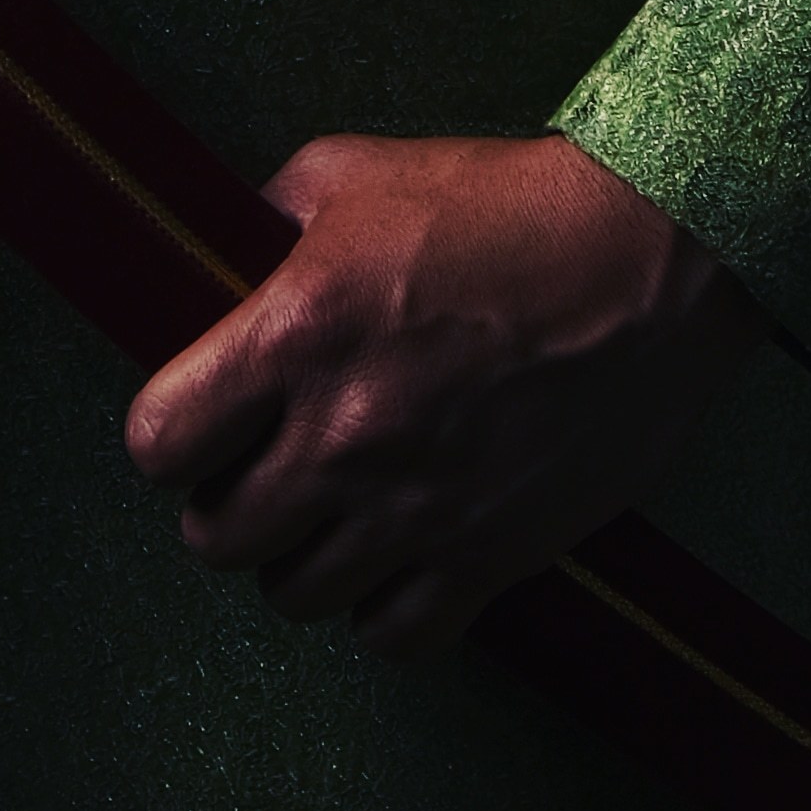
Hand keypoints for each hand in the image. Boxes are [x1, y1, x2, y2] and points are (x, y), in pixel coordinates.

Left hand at [122, 129, 757, 658]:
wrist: (651, 256)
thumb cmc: (507, 204)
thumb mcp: (359, 173)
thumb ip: (270, 219)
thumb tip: (218, 255)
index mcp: (298, 331)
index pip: (159, 441)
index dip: (170, 435)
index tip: (199, 422)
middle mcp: (344, 434)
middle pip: (216, 538)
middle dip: (228, 499)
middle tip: (265, 465)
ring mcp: (416, 507)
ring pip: (295, 596)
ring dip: (301, 555)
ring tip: (335, 506)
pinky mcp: (488, 556)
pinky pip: (391, 636)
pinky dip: (382, 607)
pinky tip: (398, 552)